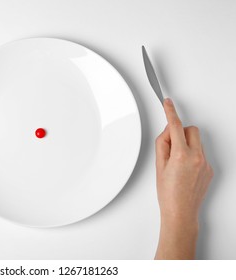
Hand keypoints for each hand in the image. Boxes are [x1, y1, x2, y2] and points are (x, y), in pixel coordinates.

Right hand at [155, 98, 212, 258]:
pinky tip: (184, 170)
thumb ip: (163, 144)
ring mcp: (206, 163)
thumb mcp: (159, 166)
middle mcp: (197, 157)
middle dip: (180, 132)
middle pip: (191, 130)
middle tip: (170, 145)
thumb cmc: (168, 193)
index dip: (170, 112)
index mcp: (182, 155)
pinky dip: (192, 155)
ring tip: (176, 162)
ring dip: (186, 144)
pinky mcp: (210, 169)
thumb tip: (168, 132)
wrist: (181, 212)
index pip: (176, 126)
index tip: (168, 103)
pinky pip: (201, 153)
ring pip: (197, 141)